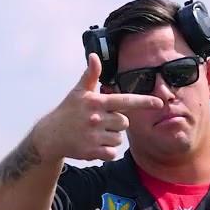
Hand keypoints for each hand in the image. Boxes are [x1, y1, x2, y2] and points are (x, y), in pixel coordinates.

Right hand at [34, 53, 162, 161]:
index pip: (125, 101)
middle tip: (100, 122)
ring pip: (118, 139)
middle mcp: (96, 118)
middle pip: (124, 122)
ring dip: (110, 137)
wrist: (50, 136)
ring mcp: (93, 136)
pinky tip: (94, 145)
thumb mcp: (78, 92)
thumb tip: (94, 56)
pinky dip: (106, 151)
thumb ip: (90, 75)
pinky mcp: (91, 152)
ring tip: (95, 133)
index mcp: (96, 102)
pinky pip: (111, 153)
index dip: (144, 102)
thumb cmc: (68, 111)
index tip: (159, 103)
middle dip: (116, 123)